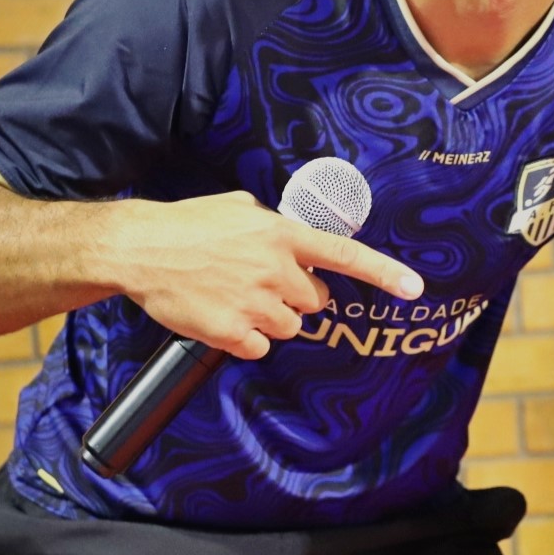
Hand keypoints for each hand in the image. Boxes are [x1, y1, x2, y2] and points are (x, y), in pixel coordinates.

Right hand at [111, 191, 423, 360]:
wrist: (139, 248)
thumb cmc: (189, 224)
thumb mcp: (240, 207)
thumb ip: (277, 224)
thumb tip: (298, 238)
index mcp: (282, 235)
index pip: (345, 256)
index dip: (383, 273)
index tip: (414, 287)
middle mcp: (275, 270)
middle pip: (316, 301)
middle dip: (296, 295)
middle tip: (261, 281)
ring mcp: (254, 304)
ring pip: (290, 327)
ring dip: (270, 318)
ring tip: (235, 295)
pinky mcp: (231, 332)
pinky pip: (261, 347)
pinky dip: (246, 337)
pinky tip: (223, 315)